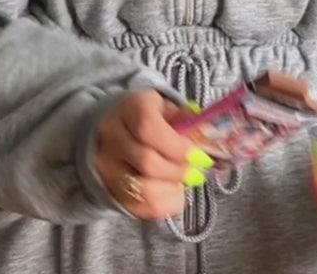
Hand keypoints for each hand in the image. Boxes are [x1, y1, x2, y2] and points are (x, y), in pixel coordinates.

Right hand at [94, 89, 211, 220]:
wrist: (116, 128)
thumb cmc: (151, 116)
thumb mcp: (169, 108)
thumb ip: (188, 122)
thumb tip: (208, 140)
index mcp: (131, 108)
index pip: (148, 129)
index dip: (177, 147)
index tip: (199, 155)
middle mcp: (112, 136)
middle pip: (147, 162)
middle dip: (179, 170)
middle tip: (197, 170)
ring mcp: (108, 166)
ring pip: (143, 190)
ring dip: (172, 189)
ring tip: (184, 181)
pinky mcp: (111, 190)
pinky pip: (141, 208)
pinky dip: (165, 204)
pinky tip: (174, 191)